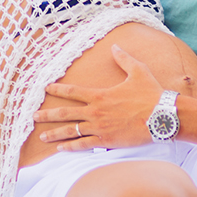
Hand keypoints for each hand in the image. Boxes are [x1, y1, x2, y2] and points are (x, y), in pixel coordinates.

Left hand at [33, 45, 162, 150]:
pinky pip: (84, 145)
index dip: (58, 89)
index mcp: (100, 95)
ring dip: (55, 134)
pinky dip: (71, 147)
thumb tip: (115, 46)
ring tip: (42, 137)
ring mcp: (100, 128)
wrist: (162, 117)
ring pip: (71, 132)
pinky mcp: (107, 141)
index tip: (46, 88)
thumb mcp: (139, 71)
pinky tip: (61, 149)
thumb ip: (124, 59)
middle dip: (48, 115)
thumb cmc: (152, 94)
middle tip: (34, 116)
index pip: (73, 92)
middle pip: (66, 113)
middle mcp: (96, 112)